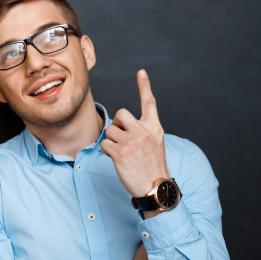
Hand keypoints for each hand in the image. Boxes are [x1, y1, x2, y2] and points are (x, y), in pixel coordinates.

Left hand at [100, 69, 169, 198]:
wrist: (155, 188)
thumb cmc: (153, 167)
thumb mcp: (155, 144)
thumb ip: (143, 131)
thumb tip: (122, 125)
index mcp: (154, 128)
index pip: (149, 103)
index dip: (144, 86)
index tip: (141, 72)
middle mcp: (144, 131)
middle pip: (120, 114)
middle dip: (117, 125)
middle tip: (123, 140)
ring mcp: (132, 142)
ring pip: (110, 131)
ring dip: (112, 142)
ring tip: (124, 154)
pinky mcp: (120, 153)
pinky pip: (104, 144)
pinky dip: (107, 152)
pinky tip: (117, 160)